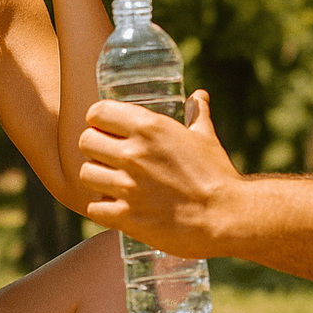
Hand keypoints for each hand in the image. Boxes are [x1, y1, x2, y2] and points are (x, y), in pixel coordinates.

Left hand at [78, 89, 243, 256]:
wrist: (227, 217)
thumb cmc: (217, 175)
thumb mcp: (206, 138)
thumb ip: (197, 114)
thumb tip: (199, 95)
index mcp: (150, 128)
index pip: (98, 113)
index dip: (98, 120)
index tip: (104, 128)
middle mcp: (134, 154)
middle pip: (85, 141)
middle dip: (94, 148)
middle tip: (107, 156)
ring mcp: (128, 187)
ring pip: (85, 174)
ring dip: (96, 177)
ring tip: (110, 181)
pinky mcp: (126, 217)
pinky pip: (93, 207)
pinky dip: (101, 207)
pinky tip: (115, 205)